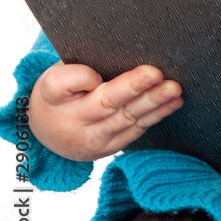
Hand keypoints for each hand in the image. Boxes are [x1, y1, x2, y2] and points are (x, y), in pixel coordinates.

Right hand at [29, 61, 182, 160]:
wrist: (46, 134)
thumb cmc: (56, 96)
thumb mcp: (54, 78)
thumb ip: (75, 73)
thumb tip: (106, 72)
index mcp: (54, 98)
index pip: (68, 84)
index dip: (83, 77)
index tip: (99, 73)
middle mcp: (75, 124)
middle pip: (109, 105)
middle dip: (137, 90)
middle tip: (159, 75)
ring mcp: (94, 141)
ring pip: (128, 119)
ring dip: (154, 104)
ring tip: (173, 89)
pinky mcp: (110, 148)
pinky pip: (136, 130)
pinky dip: (156, 115)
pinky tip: (173, 103)